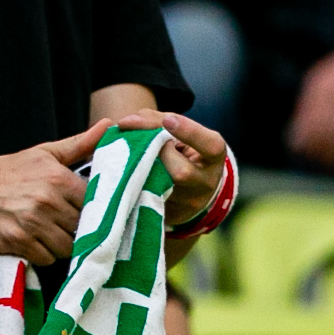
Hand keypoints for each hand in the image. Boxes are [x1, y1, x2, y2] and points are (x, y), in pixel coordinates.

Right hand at [0, 118, 107, 263]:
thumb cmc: (7, 171)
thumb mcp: (43, 153)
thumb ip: (80, 144)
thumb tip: (109, 126)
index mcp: (58, 178)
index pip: (96, 205)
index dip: (92, 210)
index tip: (81, 210)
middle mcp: (47, 201)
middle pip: (82, 229)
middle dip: (73, 228)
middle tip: (58, 221)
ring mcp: (32, 223)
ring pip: (67, 248)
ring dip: (58, 244)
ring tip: (44, 230)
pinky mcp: (18, 242)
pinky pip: (47, 259)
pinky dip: (41, 254)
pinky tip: (30, 239)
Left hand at [113, 108, 228, 229]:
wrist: (188, 187)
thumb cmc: (180, 150)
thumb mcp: (176, 132)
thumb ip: (153, 121)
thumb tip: (125, 122)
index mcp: (212, 158)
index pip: (210, 146)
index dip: (190, 132)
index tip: (168, 119)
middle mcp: (205, 183)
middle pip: (181, 172)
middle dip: (157, 155)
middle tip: (144, 144)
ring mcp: (188, 203)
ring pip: (161, 189)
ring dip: (140, 170)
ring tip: (131, 158)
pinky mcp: (169, 214)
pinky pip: (146, 199)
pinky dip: (131, 184)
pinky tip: (121, 174)